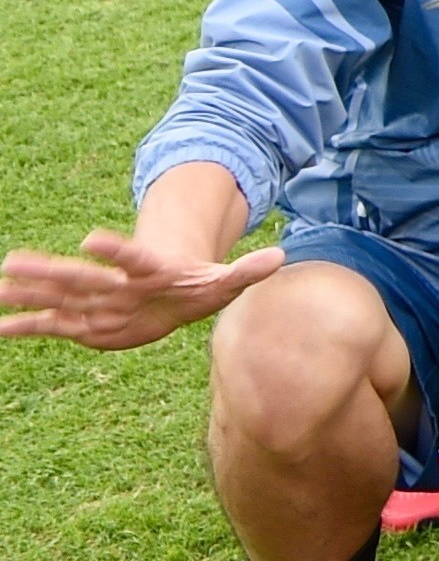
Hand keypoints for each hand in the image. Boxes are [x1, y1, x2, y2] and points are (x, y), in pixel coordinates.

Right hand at [0, 229, 283, 349]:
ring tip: (0, 285)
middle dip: (48, 271)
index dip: (114, 249)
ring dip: (30, 293)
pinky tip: (0, 324)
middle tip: (12, 260)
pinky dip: (27, 327)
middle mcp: (117, 285)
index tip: (90, 240)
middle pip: (81, 277)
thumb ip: (247, 271)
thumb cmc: (201, 285)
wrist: (177, 294)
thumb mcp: (226, 282)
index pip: (132, 258)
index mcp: (150, 272)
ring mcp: (98, 303)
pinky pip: (52, 326)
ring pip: (59, 297)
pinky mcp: (87, 323)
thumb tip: (281, 257)